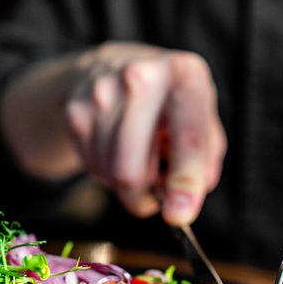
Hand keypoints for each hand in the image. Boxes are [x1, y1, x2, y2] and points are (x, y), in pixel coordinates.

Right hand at [0, 42, 225, 225]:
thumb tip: (184, 202)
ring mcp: (102, 93)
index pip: (188, 138)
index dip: (185, 182)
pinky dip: (108, 173)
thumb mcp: (202, 119)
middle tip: (155, 195)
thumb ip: (206, 161)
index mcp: (185, 75)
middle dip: (143, 198)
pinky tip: (118, 150)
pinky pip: (93, 168)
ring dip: (128, 186)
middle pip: (131, 170)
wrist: (112, 68)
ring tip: (139, 160)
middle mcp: (141, 77)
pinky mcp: (76, 111)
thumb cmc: (169, 103)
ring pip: (111, 175)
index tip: (180, 215)